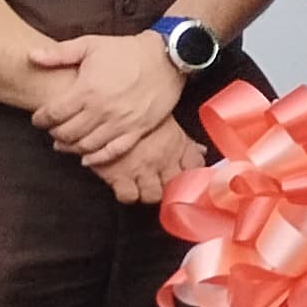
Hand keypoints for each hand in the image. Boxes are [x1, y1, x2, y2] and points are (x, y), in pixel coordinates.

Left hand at [27, 31, 191, 166]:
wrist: (167, 57)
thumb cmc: (127, 51)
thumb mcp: (91, 44)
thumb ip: (59, 53)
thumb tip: (31, 56)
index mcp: (87, 90)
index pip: (53, 114)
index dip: (40, 119)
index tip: (38, 118)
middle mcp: (102, 110)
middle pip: (67, 133)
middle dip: (54, 133)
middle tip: (52, 129)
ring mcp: (121, 123)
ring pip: (86, 146)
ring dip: (71, 147)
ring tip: (64, 143)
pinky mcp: (137, 130)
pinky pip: (113, 151)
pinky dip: (97, 159)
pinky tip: (87, 158)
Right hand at [93, 122, 207, 206]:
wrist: (105, 110)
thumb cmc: (136, 114)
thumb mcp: (165, 122)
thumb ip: (185, 141)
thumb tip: (201, 151)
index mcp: (176, 144)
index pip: (196, 167)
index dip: (195, 175)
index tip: (191, 179)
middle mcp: (161, 159)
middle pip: (176, 187)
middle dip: (171, 188)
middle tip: (164, 184)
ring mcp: (140, 169)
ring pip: (153, 196)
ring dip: (149, 193)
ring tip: (145, 185)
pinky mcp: (118, 175)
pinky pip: (128, 196)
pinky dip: (128, 195)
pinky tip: (127, 186)